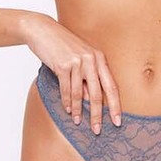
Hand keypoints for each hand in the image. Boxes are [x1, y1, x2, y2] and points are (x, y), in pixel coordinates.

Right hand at [23, 14, 121, 133]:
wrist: (43, 30)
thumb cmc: (63, 46)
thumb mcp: (80, 57)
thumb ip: (87, 76)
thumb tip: (91, 100)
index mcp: (99, 58)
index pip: (111, 86)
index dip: (115, 105)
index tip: (117, 121)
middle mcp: (91, 60)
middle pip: (97, 94)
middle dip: (98, 115)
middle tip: (97, 130)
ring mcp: (77, 62)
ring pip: (80, 94)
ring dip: (79, 110)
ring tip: (77, 122)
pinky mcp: (62, 65)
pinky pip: (66, 89)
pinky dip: (67, 102)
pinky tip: (68, 110)